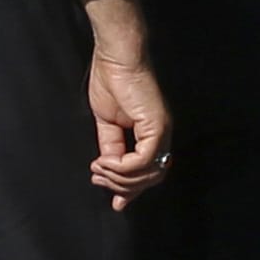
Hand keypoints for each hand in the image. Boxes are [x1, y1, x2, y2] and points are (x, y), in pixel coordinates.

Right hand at [77, 0, 170, 205]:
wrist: (115, 57)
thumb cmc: (111, 81)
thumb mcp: (106, 123)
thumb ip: (110, 147)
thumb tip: (107, 169)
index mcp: (152, 134)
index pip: (149, 172)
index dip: (131, 190)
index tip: (114, 202)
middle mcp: (161, 136)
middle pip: (150, 179)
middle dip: (122, 187)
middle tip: (99, 180)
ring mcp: (161, 131)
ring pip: (146, 174)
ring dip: (118, 178)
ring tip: (98, 170)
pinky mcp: (156, 126)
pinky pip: (141, 161)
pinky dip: (121, 167)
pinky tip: (105, 161)